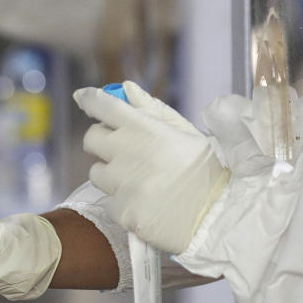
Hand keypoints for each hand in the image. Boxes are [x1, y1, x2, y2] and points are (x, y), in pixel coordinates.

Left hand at [74, 81, 230, 253]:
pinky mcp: (120, 210)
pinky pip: (108, 201)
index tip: (84, 98)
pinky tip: (145, 203)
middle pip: (91, 139)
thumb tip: (125, 88)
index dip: (91, 100)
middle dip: (103, 142)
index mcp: (144, 129)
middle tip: (124, 150)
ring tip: (142, 181)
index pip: (103, 105)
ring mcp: (121, 183)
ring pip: (96, 172)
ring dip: (111, 175)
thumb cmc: (204, 169)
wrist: (218, 215)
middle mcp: (127, 153)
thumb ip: (152, 109)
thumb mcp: (185, 132)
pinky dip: (122, 202)